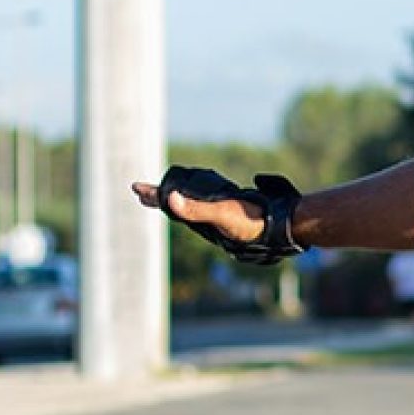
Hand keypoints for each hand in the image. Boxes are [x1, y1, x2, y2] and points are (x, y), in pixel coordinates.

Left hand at [131, 167, 307, 264]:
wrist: (279, 228)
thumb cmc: (249, 222)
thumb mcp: (221, 214)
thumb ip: (196, 209)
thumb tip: (171, 200)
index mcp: (198, 219)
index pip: (169, 205)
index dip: (153, 195)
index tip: (135, 187)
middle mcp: (205, 220)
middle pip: (176, 207)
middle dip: (159, 199)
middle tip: (142, 191)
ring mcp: (218, 216)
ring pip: (191, 207)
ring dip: (177, 199)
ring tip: (166, 195)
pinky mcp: (232, 212)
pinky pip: (208, 205)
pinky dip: (199, 199)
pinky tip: (203, 198)